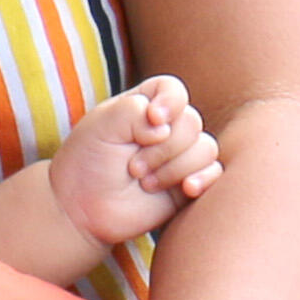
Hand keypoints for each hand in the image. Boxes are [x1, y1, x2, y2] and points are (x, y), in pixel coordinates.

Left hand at [46, 75, 222, 244]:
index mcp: (145, 106)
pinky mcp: (189, 185)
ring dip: (174, 167)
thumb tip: (164, 129)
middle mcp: (167, 129)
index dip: (170, 102)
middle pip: (191, 123)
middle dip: (163, 148)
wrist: (83, 209)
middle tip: (133, 167)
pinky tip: (185, 189)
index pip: (173, 90)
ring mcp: (180, 157)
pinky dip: (204, 179)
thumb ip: (134, 110)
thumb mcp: (101, 125)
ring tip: (146, 183)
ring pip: (206, 148)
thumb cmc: (88, 162)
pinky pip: (216, 174)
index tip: (153, 119)